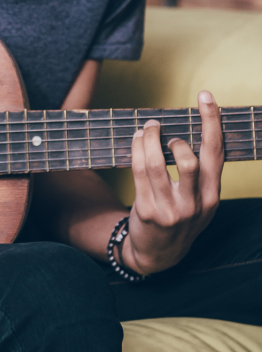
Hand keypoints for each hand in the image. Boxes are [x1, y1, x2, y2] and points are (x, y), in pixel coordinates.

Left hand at [122, 91, 223, 274]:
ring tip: (145, 129)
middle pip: (189, 159)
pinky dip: (137, 150)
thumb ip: (199, 173)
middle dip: (172, 136)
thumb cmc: (179, 217)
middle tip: (159, 127)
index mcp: (212, 196)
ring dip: (148, 139)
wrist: (159, 254)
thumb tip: (185, 132)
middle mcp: (195, 204)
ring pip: (158, 164)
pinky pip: (139, 172)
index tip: (205, 96)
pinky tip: (137, 141)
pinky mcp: (148, 212)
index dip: (211, 121)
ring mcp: (171, 210)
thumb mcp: (199, 200)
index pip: (216, 152)